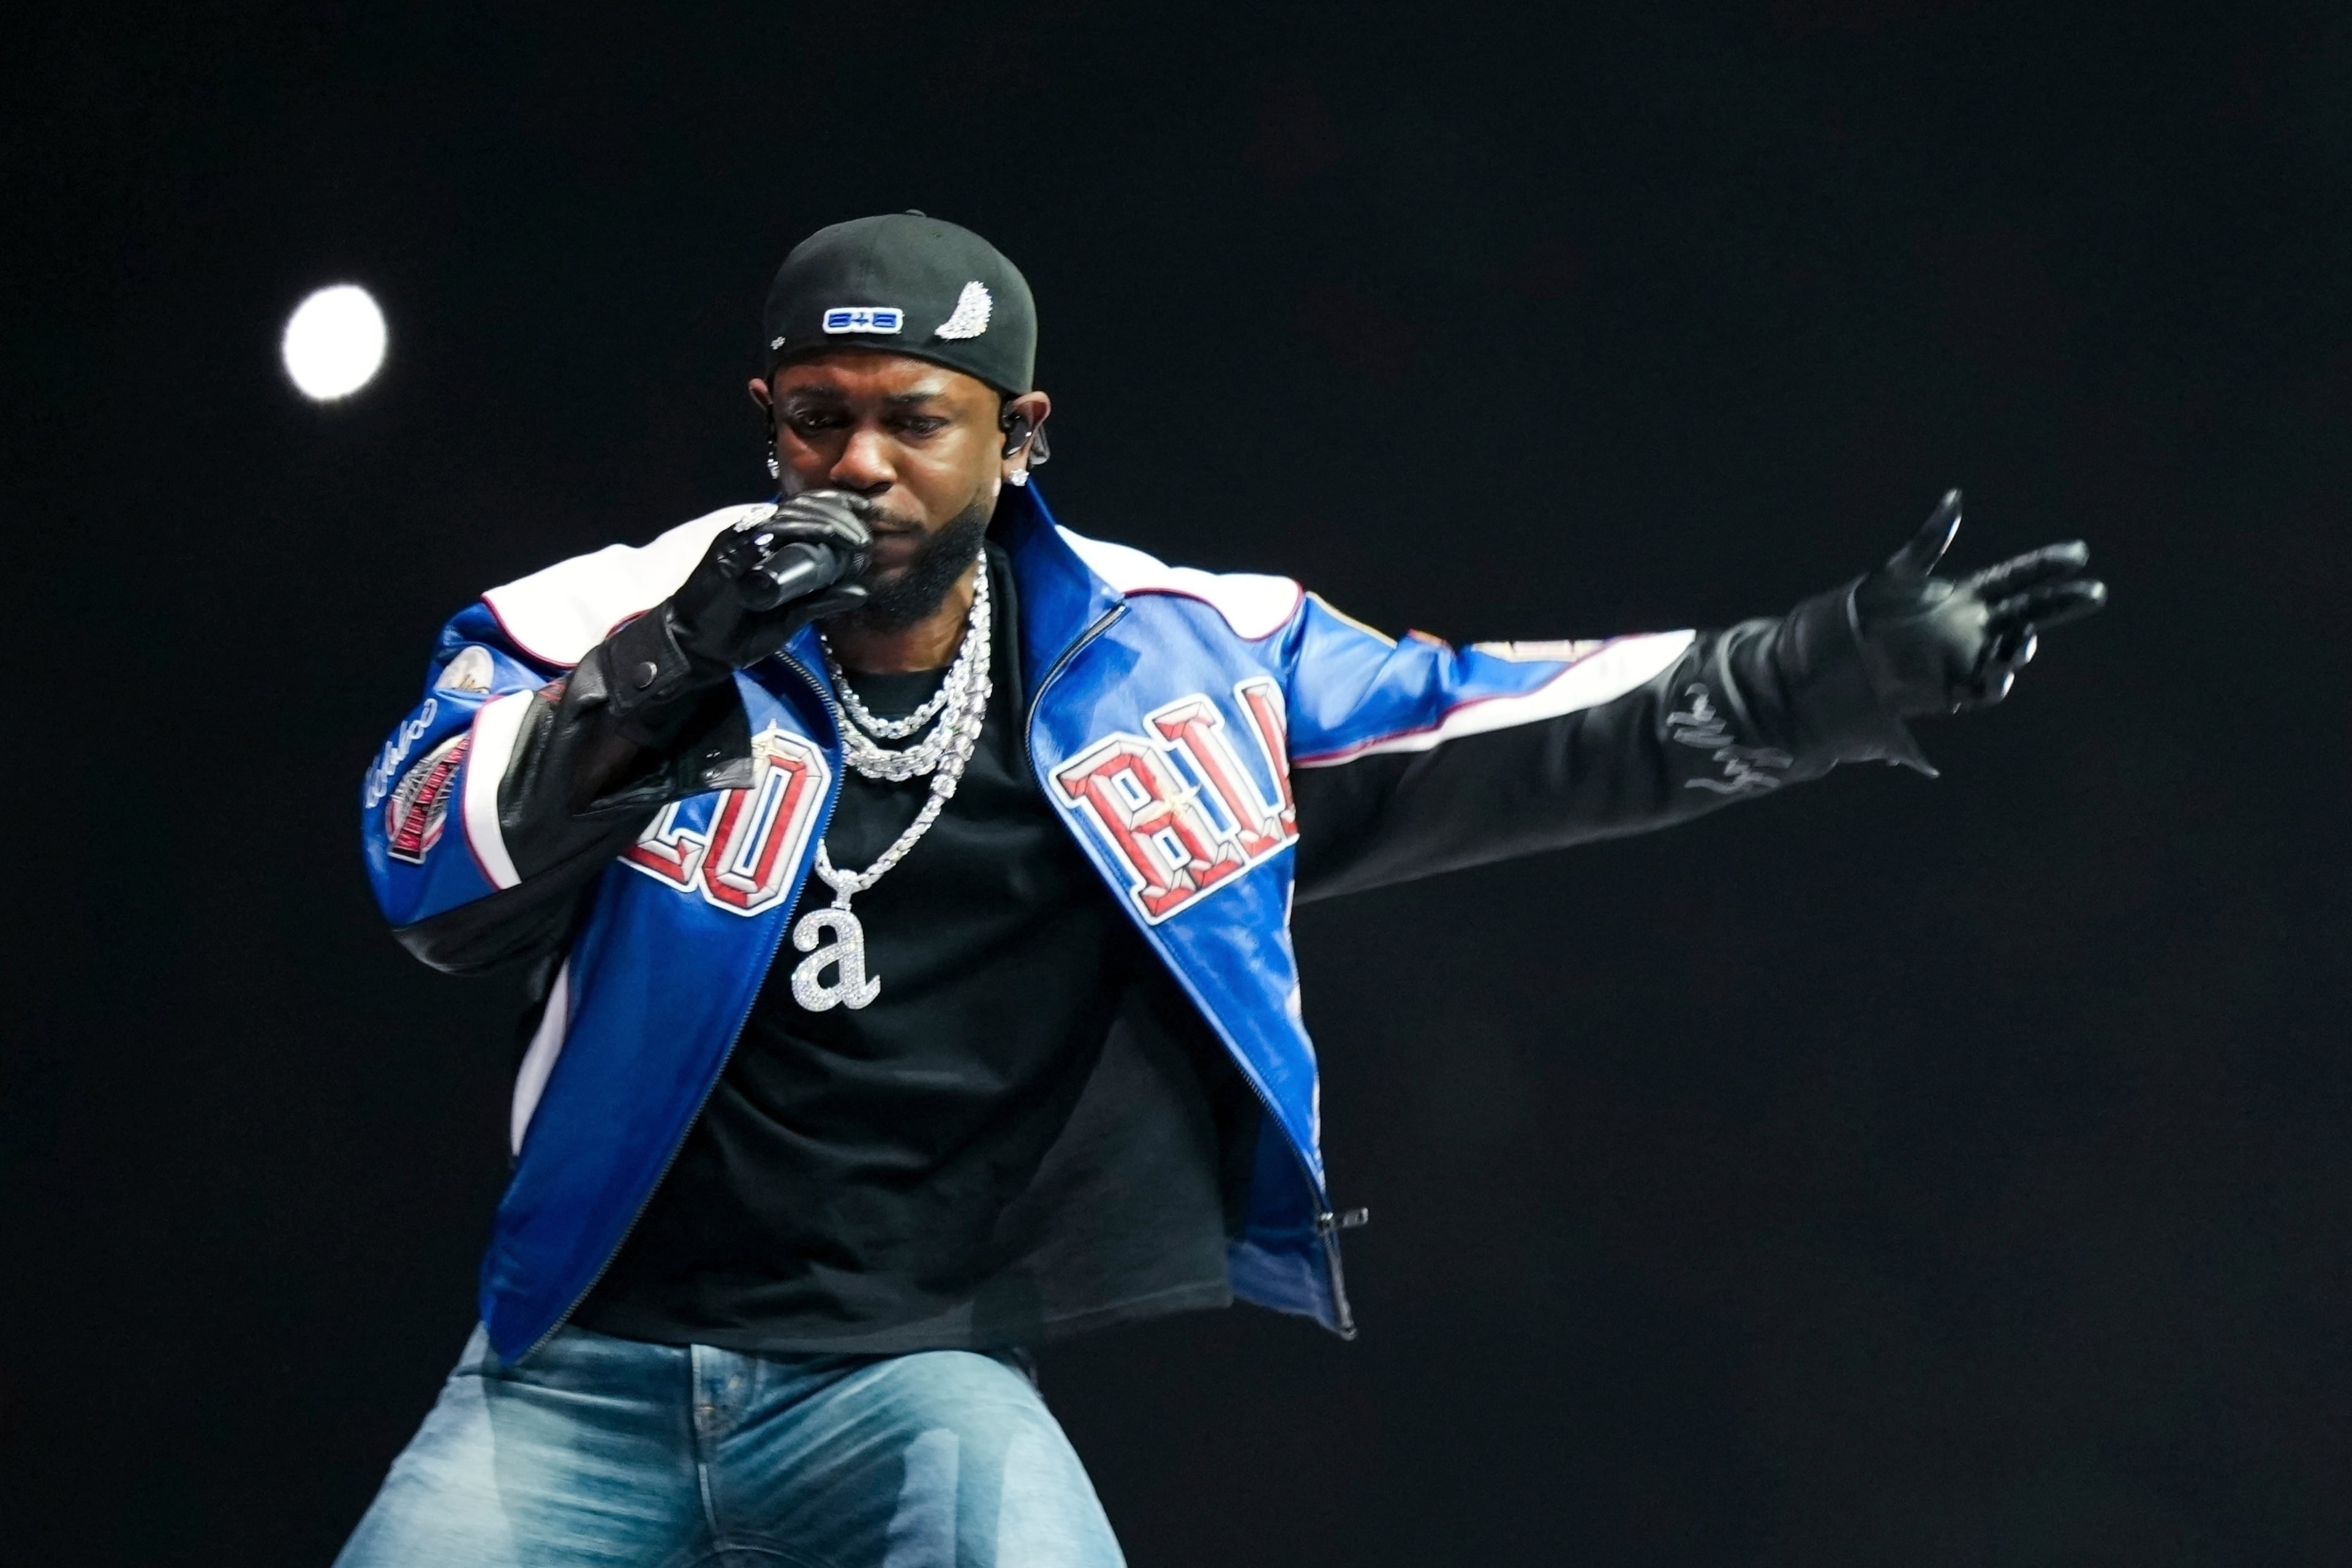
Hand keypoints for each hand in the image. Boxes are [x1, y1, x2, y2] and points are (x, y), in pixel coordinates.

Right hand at [600, 490, 871, 737]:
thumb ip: (821, 602)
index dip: (838, 510)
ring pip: (784, 517)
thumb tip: (860, 589)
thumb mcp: (791, 619)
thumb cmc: (741, 631)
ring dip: (819, 522)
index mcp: (774, 545)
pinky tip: (808, 536)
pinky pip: (755, 534)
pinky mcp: (724, 552)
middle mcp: (757, 535)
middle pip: (802, 509)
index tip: (869, 517)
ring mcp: (740, 540)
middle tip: (863, 533)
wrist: (697, 650)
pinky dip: (782, 533)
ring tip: (848, 536)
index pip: (809, 515)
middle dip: (837, 516)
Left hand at [1854, 490, 2106, 715]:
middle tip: (2094, 593)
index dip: (2047, 565)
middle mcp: (1974, 627)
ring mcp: (1967, 658)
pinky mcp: (1951, 689)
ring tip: (2024, 639)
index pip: (2017, 577)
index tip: (2079, 552)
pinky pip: (1983, 689)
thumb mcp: (1899, 571)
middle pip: (2031, 613)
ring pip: (2011, 654)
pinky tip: (1998, 674)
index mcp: (1966, 595)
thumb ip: (1930, 539)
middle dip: (2063, 604)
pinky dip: (1995, 683)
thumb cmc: (1867, 608)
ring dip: (2023, 647)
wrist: (1838, 653)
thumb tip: (1955, 497)